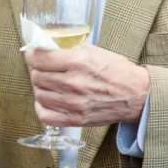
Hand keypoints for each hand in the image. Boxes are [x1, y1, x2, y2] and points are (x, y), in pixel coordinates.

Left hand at [24, 45, 149, 126]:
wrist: (136, 95)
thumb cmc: (117, 71)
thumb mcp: (94, 50)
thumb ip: (70, 49)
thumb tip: (47, 47)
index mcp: (78, 61)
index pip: (39, 58)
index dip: (31, 54)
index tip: (33, 53)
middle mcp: (73, 83)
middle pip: (36, 76)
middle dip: (37, 70)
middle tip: (44, 68)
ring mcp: (72, 103)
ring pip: (38, 94)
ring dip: (40, 87)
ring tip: (49, 83)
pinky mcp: (74, 119)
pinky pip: (44, 115)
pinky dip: (41, 106)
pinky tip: (48, 99)